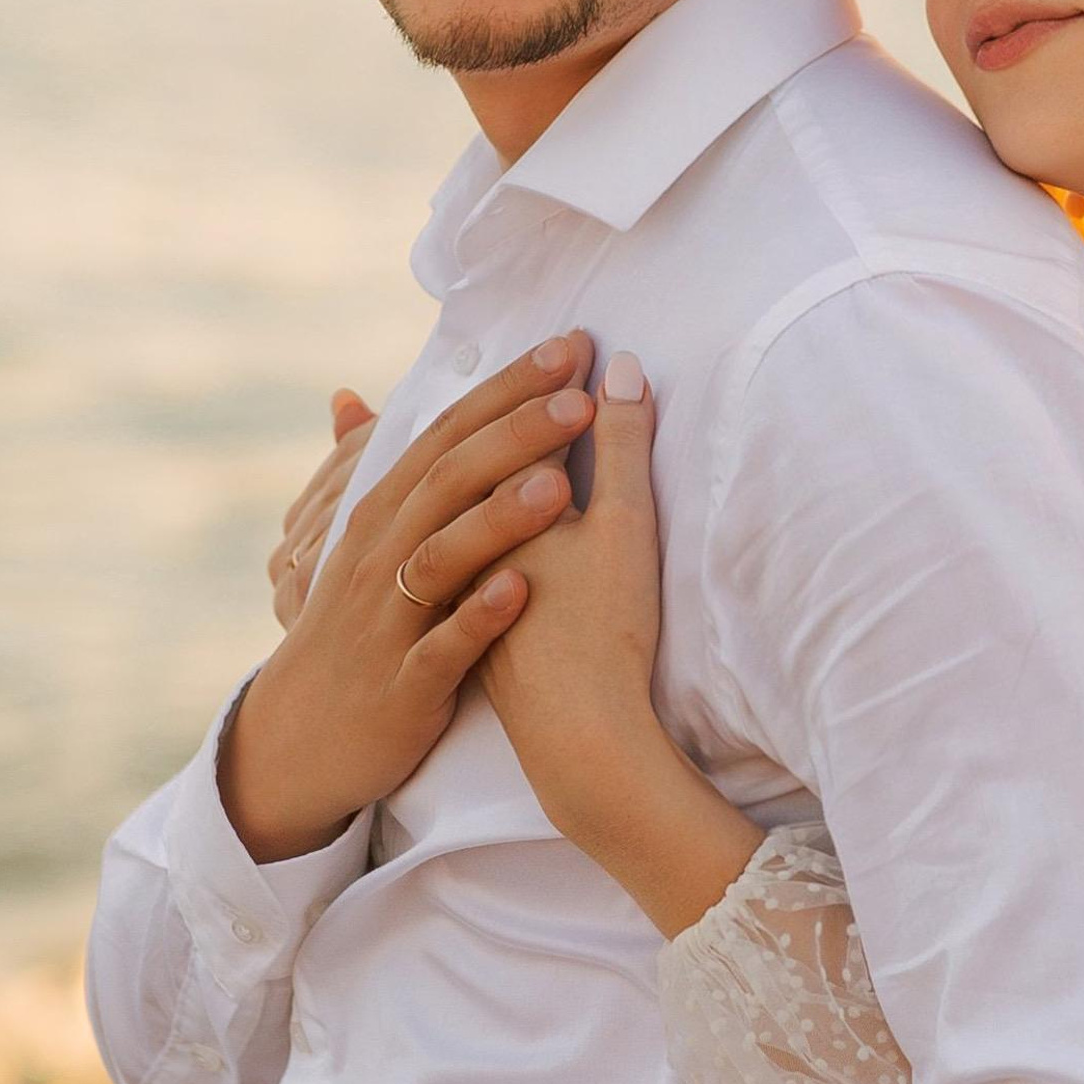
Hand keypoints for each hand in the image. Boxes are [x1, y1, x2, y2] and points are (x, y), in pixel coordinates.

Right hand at [220, 334, 594, 860]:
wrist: (303, 733)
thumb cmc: (351, 626)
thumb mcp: (355, 544)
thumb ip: (365, 467)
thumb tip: (351, 395)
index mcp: (381, 513)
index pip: (447, 433)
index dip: (506, 388)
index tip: (567, 346)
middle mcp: (379, 554)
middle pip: (448, 479)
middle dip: (514, 433)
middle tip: (581, 395)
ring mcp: (388, 618)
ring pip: (441, 556)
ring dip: (498, 519)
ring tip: (560, 486)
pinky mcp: (403, 683)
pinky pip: (442, 646)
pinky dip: (479, 616)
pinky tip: (523, 591)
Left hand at [476, 353, 764, 935]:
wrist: (578, 740)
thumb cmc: (604, 631)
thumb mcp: (624, 527)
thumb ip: (622, 445)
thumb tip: (624, 368)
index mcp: (494, 504)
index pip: (516, 424)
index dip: (545, 380)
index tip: (576, 343)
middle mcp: (462, 538)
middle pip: (476, 459)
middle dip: (510, 412)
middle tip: (551, 372)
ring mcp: (459, 584)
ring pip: (462, 509)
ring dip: (485, 467)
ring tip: (512, 434)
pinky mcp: (469, 624)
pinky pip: (467, 552)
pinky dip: (483, 521)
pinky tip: (500, 521)